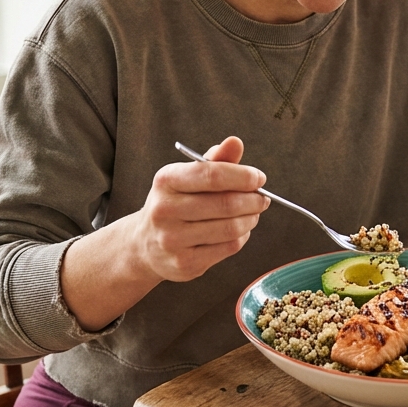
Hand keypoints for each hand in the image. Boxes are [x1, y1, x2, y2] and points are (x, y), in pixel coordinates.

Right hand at [130, 136, 270, 281]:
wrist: (145, 243)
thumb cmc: (175, 202)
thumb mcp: (187, 177)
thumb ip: (215, 161)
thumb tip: (235, 142)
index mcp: (166, 181)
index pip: (212, 175)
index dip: (242, 176)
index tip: (259, 178)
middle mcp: (165, 210)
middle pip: (226, 204)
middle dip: (253, 200)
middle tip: (262, 198)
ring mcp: (173, 240)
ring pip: (230, 228)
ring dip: (250, 219)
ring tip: (253, 213)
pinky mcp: (184, 263)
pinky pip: (228, 248)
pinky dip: (242, 237)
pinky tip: (239, 230)